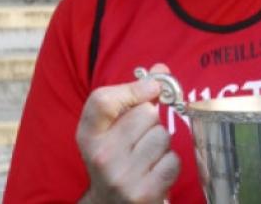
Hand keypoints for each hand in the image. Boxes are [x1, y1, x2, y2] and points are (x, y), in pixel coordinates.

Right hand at [76, 64, 179, 202]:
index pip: (102, 100)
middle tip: (141, 140)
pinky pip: (173, 160)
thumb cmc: (117, 158)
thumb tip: (161, 69)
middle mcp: (100, 157)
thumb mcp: (114, 127)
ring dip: (162, 144)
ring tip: (147, 157)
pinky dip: (170, 164)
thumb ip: (134, 94)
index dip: (134, 88)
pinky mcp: (143, 193)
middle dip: (152, 122)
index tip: (151, 88)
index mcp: (88, 136)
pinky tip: (155, 172)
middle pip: (146, 114)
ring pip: (163, 136)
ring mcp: (121, 177)